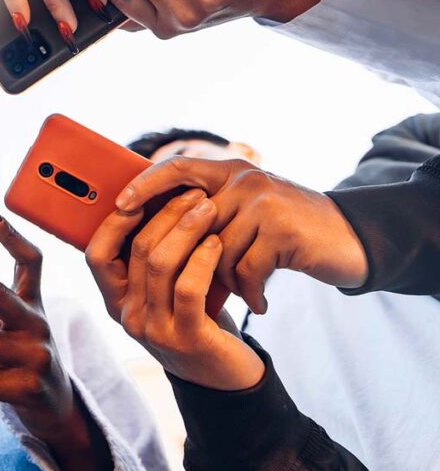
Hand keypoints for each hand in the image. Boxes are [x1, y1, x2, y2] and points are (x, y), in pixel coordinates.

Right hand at [87, 189, 264, 390]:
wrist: (223, 375)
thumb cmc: (195, 318)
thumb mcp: (163, 290)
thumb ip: (151, 259)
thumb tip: (152, 198)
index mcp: (115, 300)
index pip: (96, 254)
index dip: (114, 222)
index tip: (141, 193)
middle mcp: (127, 316)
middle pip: (137, 250)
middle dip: (166, 213)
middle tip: (194, 193)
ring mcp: (153, 330)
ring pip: (160, 264)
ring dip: (187, 228)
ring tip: (209, 208)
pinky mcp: (186, 339)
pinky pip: (188, 287)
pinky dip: (202, 258)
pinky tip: (216, 242)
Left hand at [115, 157, 367, 312]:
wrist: (349, 240)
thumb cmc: (285, 233)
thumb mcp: (246, 212)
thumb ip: (208, 213)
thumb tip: (149, 230)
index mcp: (229, 170)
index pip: (176, 167)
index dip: (145, 185)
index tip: (121, 207)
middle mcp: (244, 179)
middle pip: (191, 223)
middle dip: (189, 260)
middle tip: (192, 286)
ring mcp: (263, 201)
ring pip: (216, 251)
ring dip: (226, 280)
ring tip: (243, 292)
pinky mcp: (282, 229)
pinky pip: (245, 268)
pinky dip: (250, 292)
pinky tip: (259, 303)